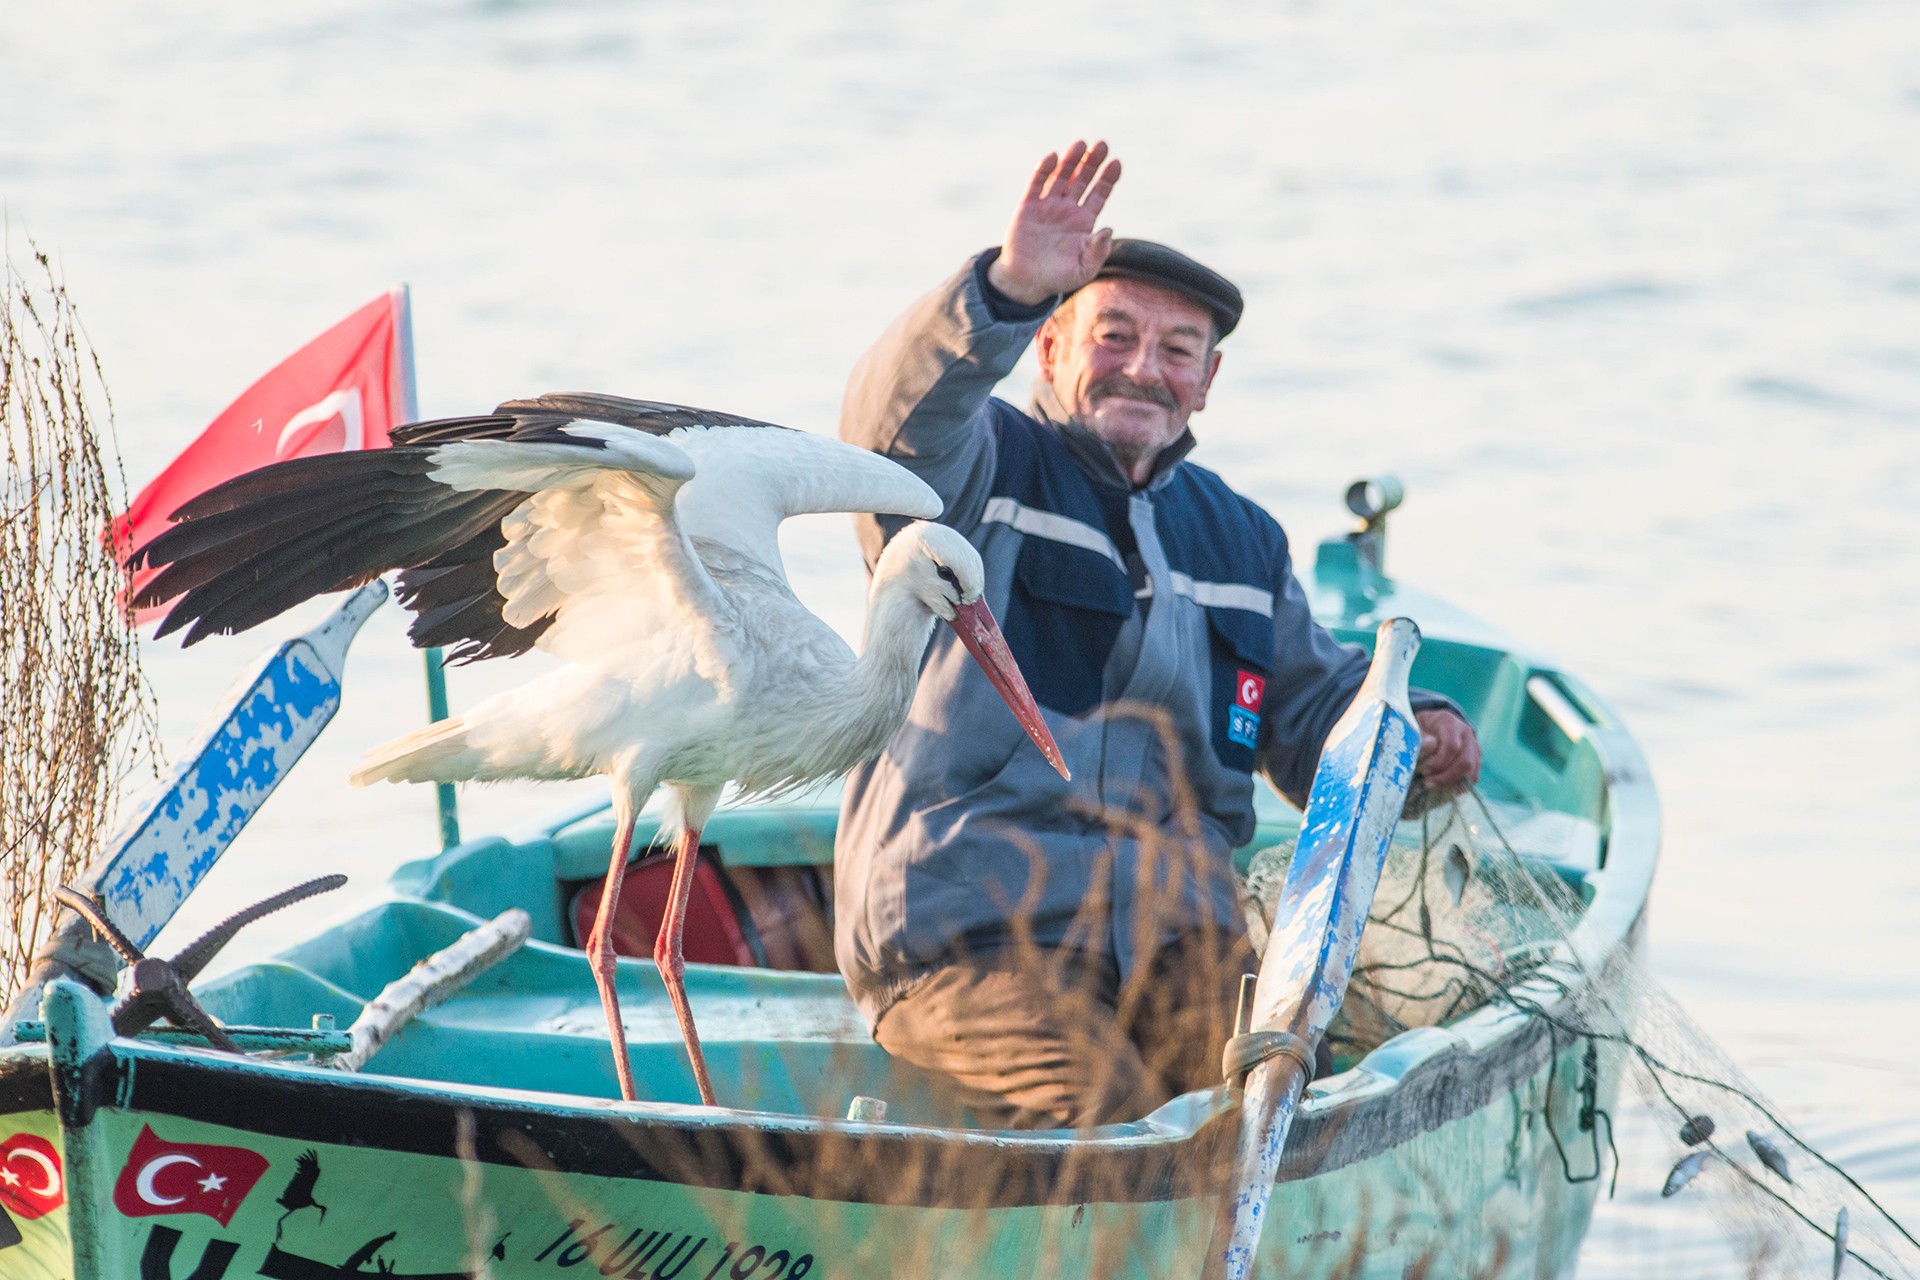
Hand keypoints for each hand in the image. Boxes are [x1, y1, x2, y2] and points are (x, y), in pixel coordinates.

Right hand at [987, 140, 1122, 305]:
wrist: (1025, 282)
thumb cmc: (1057, 278)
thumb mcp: (1083, 270)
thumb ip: (1097, 252)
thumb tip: (1109, 230)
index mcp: (1084, 222)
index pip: (1099, 194)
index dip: (1108, 178)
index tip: (1116, 162)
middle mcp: (1067, 209)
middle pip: (1083, 179)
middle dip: (1092, 162)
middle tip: (1102, 144)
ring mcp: (1047, 205)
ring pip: (1062, 177)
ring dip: (1071, 160)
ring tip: (1080, 144)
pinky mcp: (1028, 206)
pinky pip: (1036, 184)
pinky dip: (1044, 170)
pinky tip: (1053, 157)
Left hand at [1414, 709, 1480, 793]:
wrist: (1433, 726)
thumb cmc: (1421, 729)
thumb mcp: (1415, 728)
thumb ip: (1420, 737)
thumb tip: (1428, 745)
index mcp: (1450, 722)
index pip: (1452, 746)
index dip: (1438, 762)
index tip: (1423, 770)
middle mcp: (1466, 734)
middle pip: (1465, 762)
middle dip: (1445, 777)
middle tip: (1427, 783)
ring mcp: (1474, 748)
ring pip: (1470, 772)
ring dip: (1451, 783)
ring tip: (1432, 785)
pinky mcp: (1476, 761)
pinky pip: (1472, 778)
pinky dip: (1457, 786)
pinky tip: (1441, 787)